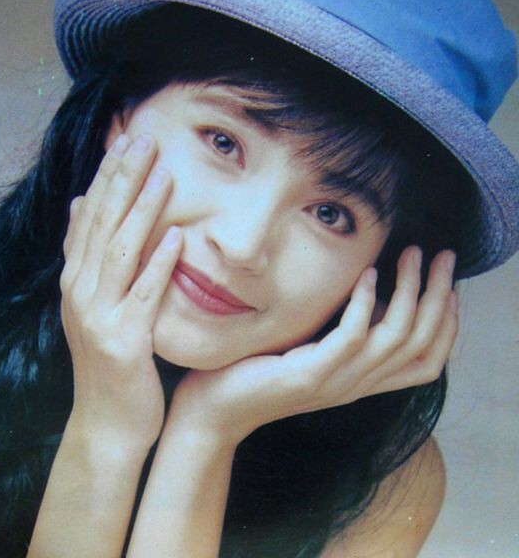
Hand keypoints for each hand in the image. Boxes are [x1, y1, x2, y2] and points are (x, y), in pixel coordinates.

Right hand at [59, 134, 181, 447]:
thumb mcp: (93, 304)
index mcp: (75, 280)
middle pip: (102, 224)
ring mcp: (98, 316)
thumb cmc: (110, 361)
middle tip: (142, 137)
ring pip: (119, 252)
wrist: (107, 423)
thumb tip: (80, 205)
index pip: (89, 216)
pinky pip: (143, 295)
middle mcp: (80, 292)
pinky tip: (175, 237)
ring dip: (140, 211)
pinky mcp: (123, 341)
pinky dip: (157, 264)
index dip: (107, 176)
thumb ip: (87, 256)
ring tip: (161, 173)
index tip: (126, 139)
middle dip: (122, 179)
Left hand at [171, 247, 457, 445]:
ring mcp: (334, 383)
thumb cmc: (255, 372)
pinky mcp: (308, 376)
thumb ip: (339, 335)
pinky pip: (351, 337)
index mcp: (359, 382)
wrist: (213, 409)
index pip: (427, 363)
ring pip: (394, 338)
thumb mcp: (308, 352)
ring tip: (410, 255)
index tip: (450, 285)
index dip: (448, 325)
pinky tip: (367, 274)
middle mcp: (356, 386)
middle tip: (444, 257)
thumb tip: (367, 294)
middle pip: (419, 344)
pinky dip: (365, 303)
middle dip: (439, 297)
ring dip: (409, 292)